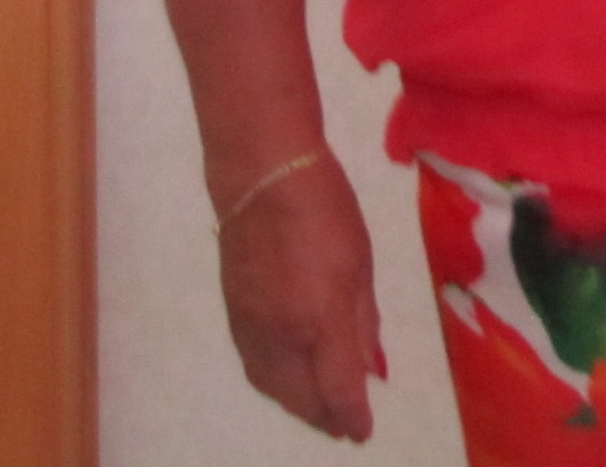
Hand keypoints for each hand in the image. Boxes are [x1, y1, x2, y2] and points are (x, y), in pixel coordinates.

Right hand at [215, 153, 385, 441]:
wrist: (262, 175)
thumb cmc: (327, 208)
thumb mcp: (361, 262)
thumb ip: (364, 321)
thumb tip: (372, 367)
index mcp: (322, 317)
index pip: (338, 388)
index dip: (353, 417)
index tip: (363, 431)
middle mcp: (282, 333)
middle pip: (301, 399)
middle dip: (326, 418)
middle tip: (347, 425)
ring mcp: (252, 327)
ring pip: (273, 388)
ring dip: (299, 406)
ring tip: (322, 408)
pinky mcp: (233, 316)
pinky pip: (255, 368)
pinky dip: (277, 384)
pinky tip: (292, 379)